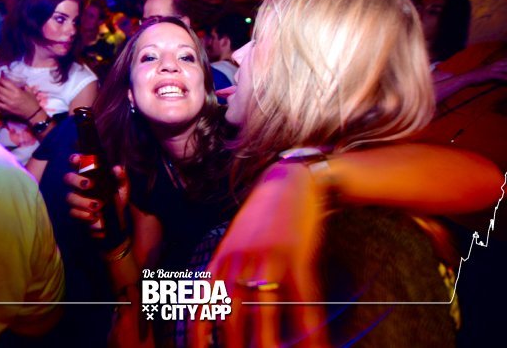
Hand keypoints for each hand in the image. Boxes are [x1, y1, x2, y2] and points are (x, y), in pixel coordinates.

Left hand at [0, 74, 39, 119]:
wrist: (33, 114)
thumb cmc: (32, 102)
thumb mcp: (30, 92)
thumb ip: (25, 86)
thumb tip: (22, 83)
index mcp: (18, 91)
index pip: (5, 83)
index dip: (0, 80)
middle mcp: (12, 96)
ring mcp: (8, 103)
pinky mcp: (7, 109)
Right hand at [64, 157, 128, 226]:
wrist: (119, 217)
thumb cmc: (118, 196)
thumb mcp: (122, 186)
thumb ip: (120, 177)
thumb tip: (117, 168)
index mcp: (89, 174)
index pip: (78, 163)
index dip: (75, 159)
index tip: (78, 158)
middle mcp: (80, 184)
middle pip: (68, 178)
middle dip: (76, 180)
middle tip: (89, 184)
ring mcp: (77, 198)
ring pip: (70, 197)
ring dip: (82, 201)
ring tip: (98, 205)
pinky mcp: (77, 212)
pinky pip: (73, 212)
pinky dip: (84, 214)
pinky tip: (94, 216)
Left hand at [190, 162, 328, 347]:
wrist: (288, 181)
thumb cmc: (261, 215)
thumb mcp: (234, 239)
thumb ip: (223, 267)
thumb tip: (212, 298)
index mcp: (222, 258)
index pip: (203, 301)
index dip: (199, 332)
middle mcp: (241, 260)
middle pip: (232, 313)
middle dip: (235, 344)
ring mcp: (268, 258)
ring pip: (264, 311)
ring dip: (268, 342)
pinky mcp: (296, 256)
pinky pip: (302, 299)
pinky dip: (308, 326)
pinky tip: (314, 342)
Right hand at [469, 58, 506, 83]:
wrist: (466, 78)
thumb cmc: (474, 78)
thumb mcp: (484, 75)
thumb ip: (492, 75)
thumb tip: (496, 78)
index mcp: (492, 65)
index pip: (504, 61)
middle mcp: (493, 65)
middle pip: (506, 63)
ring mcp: (491, 69)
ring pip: (505, 69)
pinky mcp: (490, 74)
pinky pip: (501, 76)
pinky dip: (505, 77)